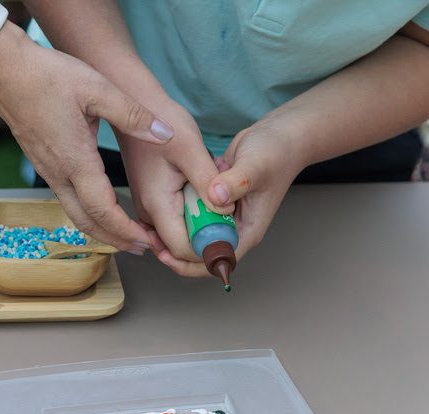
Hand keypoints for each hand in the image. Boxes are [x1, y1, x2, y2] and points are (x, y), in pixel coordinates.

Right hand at [0, 22, 175, 253]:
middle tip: (144, 247)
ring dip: (102, 229)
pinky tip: (101, 206)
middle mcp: (59, 173)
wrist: (2, 70)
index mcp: (75, 161)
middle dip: (117, 240)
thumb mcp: (97, 88)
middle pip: (88, 223)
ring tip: (126, 234)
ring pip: (75, 214)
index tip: (148, 240)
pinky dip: (88, 213)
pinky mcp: (42, 163)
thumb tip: (165, 134)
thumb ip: (133, 115)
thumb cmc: (46, 76)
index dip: (127, 231)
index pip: (103, 211)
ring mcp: (47, 170)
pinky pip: (67, 199)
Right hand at [118, 100, 229, 262]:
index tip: (231, 230)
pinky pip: (173, 222)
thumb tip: (225, 212)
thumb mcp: (192, 149)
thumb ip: (209, 183)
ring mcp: (146, 208)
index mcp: (156, 204)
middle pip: (179, 248)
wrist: (137, 104)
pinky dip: (192, 215)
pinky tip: (203, 193)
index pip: (182, 249)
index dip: (209, 247)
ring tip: (215, 197)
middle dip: (207, 237)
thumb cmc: (162, 121)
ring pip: (177, 236)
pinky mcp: (150, 201)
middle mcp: (146, 212)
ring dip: (200, 225)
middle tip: (227, 211)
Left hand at [157, 121, 303, 275]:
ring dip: (173, 231)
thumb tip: (215, 197)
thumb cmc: (276, 152)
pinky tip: (162, 204)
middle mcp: (234, 228)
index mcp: (247, 231)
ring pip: (194, 234)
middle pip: (200, 252)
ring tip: (148, 225)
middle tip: (149, 239)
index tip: (165, 253)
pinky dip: (178, 212)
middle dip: (174, 250)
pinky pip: (193, 214)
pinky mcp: (214, 202)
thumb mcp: (256, 165)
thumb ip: (236, 181)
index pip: (216, 260)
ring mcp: (224, 216)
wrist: (279, 135)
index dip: (189, 263)